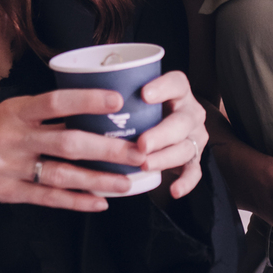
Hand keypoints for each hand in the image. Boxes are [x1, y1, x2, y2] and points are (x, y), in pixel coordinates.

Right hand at [0, 86, 160, 210]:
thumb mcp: (9, 110)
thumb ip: (44, 113)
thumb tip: (91, 112)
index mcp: (15, 112)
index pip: (55, 102)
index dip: (87, 101)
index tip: (116, 102)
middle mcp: (13, 139)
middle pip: (68, 143)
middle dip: (107, 149)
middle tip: (137, 152)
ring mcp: (10, 168)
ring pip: (62, 175)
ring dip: (98, 180)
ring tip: (126, 182)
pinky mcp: (8, 193)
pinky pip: (48, 199)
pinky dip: (76, 202)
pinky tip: (99, 202)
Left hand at [129, 68, 208, 200]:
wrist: (164, 129)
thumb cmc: (141, 110)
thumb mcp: (133, 98)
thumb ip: (117, 98)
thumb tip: (78, 99)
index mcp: (178, 91)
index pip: (176, 83)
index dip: (163, 88)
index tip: (144, 94)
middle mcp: (189, 112)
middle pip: (182, 121)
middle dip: (161, 133)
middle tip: (141, 143)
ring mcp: (193, 136)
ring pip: (186, 147)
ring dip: (166, 158)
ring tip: (145, 164)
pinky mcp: (193, 157)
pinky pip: (194, 171)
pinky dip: (186, 182)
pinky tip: (174, 190)